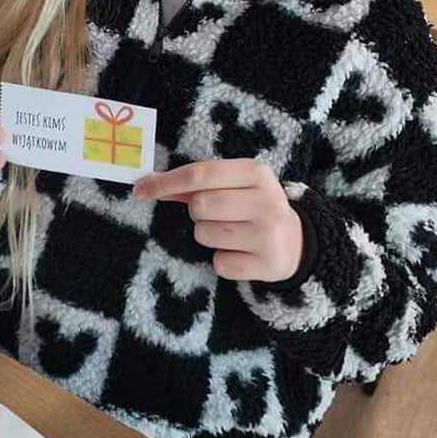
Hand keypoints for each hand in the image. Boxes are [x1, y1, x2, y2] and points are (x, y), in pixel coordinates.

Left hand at [133, 159, 302, 282]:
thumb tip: (148, 183)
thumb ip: (194, 183)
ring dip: (208, 235)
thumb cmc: (252, 205)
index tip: (140, 189)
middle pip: (200, 206)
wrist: (295, 242)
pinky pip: (218, 263)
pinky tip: (241, 252)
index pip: (200, 174)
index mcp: (256, 172)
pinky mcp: (266, 265)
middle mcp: (266, 201)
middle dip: (197, 212)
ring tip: (232, 232)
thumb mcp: (233, 184)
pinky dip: (222, 259)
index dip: (165, 182)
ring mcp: (268, 235)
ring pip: (204, 235)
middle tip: (215, 213)